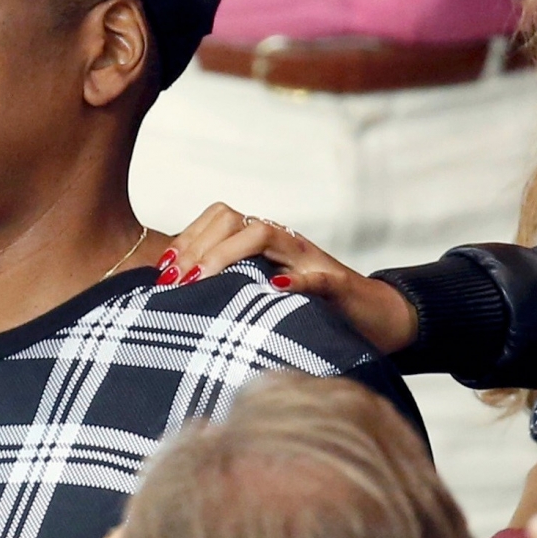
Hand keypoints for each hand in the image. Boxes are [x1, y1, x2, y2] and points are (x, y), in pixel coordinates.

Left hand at [163, 203, 419, 353]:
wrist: (374, 319)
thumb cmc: (313, 312)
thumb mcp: (265, 300)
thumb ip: (232, 295)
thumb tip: (180, 306)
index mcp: (262, 246)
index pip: (218, 219)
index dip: (186, 238)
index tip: (162, 271)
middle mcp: (282, 243)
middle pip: (231, 218)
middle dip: (196, 246)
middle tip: (174, 282)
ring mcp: (309, 259)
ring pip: (264, 234)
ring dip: (227, 254)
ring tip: (202, 280)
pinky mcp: (337, 283)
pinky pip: (315, 275)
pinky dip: (295, 280)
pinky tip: (275, 288)